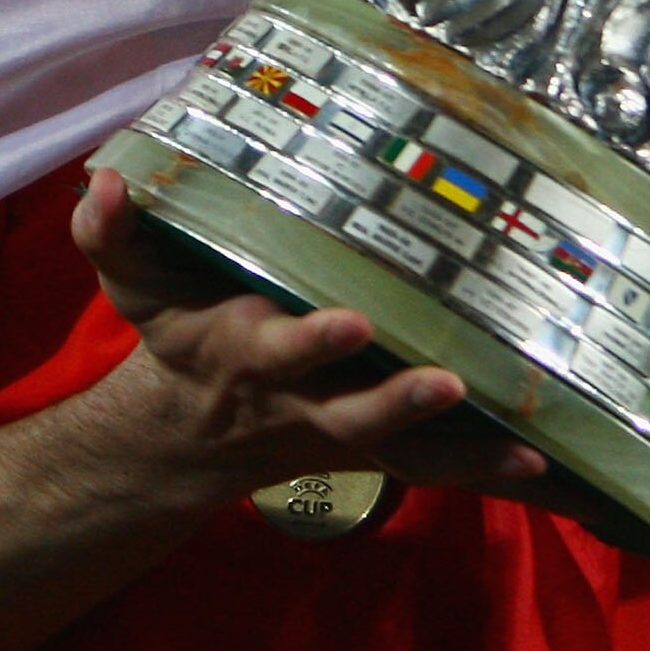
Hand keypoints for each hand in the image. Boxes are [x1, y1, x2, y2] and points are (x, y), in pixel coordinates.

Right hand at [69, 166, 549, 513]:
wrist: (186, 432)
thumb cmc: (174, 333)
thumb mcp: (129, 282)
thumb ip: (111, 231)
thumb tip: (109, 181)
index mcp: (244, 354)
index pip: (278, 350)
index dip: (313, 341)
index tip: (353, 320)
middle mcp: (300, 400)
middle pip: (354, 412)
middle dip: (399, 401)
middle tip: (450, 381)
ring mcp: (342, 431)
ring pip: (405, 448)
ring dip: (461, 448)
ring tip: (524, 447)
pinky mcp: (376, 447)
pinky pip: (433, 465)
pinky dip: (481, 468)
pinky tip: (540, 464)